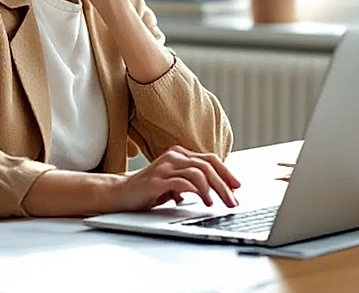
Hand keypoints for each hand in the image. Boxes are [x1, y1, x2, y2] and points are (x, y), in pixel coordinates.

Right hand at [112, 145, 240, 210]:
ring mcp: (164, 166)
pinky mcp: (156, 180)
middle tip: (233, 201)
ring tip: (217, 204)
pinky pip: (183, 182)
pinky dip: (197, 191)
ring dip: (212, 189)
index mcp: (179, 154)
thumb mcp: (175, 183)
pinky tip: (203, 201)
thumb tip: (218, 191)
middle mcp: (173, 156)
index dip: (226, 172)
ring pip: (198, 173)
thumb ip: (192, 181)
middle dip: (224, 185)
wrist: (120, 194)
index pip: (209, 159)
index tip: (237, 187)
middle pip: (207, 166)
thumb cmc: (148, 190)